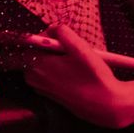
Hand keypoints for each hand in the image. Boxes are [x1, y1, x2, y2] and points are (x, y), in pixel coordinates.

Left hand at [18, 24, 133, 128]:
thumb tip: (53, 27)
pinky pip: (45, 74)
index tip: (59, 39)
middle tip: (68, 51)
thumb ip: (63, 32)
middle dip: (48, 48)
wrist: (104, 105)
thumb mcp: (81, 48)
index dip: (45, 36)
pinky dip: (55, 70)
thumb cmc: (93, 77)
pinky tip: (72, 74)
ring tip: (73, 63)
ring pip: (40, 63)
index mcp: (36, 64)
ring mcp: (38, 87)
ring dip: (53, 59)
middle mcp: (32, 77)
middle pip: (33, 52)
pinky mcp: (46, 94)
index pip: (29, 41)